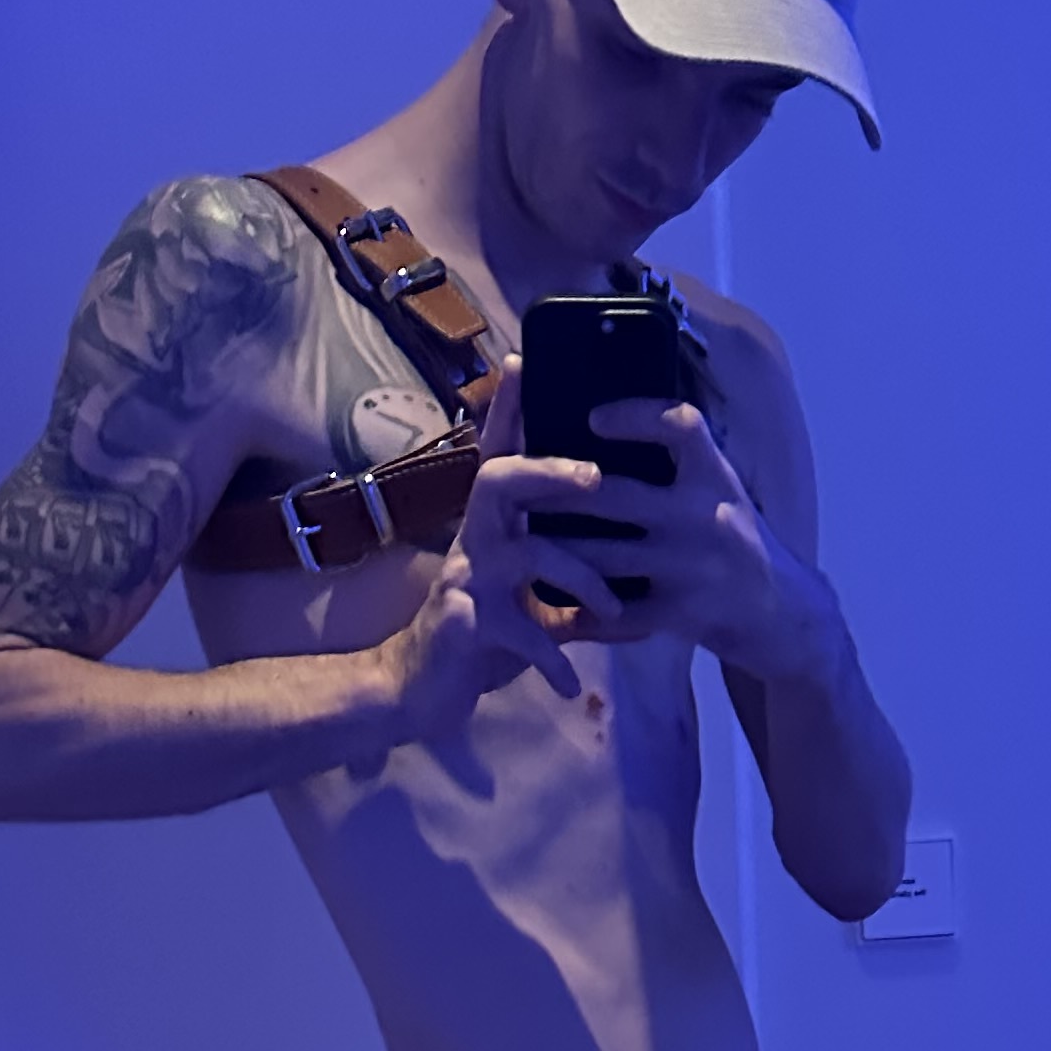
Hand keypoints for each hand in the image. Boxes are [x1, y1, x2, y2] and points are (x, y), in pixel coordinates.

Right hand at [380, 365, 633, 741]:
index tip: (524, 359)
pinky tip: (572, 686)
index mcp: (492, 526)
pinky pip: (519, 633)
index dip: (509, 409)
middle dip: (550, 471)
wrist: (421, 691)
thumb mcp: (528, 600)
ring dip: (581, 578)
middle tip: (596, 477)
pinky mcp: (466, 624)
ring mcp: (465, 579)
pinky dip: (552, 660)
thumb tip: (629, 575)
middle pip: (501, 479)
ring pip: (526, 554)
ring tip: (615, 611)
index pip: (501, 455)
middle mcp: (474, 540)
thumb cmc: (484, 637)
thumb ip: (566, 580)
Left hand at [532, 395, 842, 681]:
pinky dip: (584, 614)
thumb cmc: (741, 545)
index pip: (680, 426)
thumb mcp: (724, 494)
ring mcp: (691, 566)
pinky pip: (617, 613)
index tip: (594, 417)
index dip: (635, 416)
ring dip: (557, 552)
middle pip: (614, 494)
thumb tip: (616, 423)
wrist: (784, 616)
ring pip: (602, 556)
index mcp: (715, 477)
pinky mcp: (682, 613)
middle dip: (559, 494)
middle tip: (520, 487)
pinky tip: (557, 612)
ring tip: (522, 542)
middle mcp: (705, 515)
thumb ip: (682, 467)